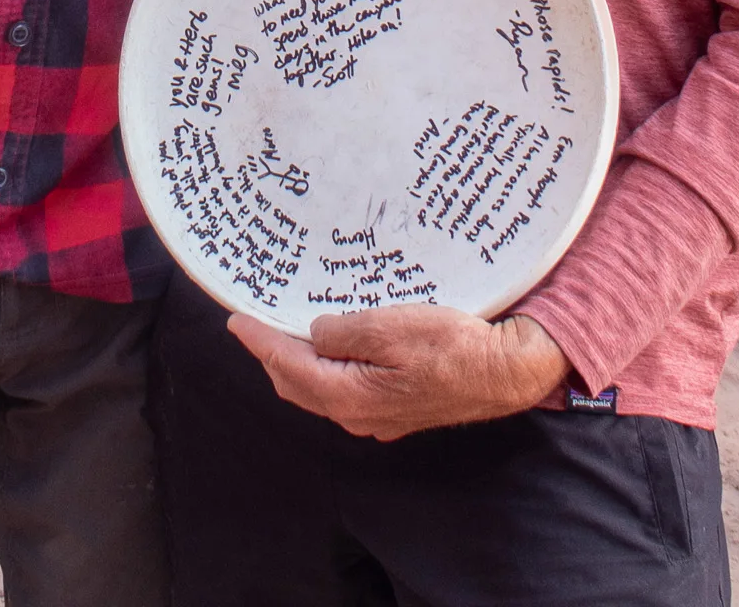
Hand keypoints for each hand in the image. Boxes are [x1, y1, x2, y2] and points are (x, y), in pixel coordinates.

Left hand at [227, 306, 568, 440]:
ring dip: (300, 363)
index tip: (236, 321)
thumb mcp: (390, 327)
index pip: (287, 367)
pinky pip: (344, 392)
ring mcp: (376, 417)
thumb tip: (315, 334)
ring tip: (290, 331)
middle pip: (297, 385)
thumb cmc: (453, 348)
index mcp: (348, 395)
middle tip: (258, 322)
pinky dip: (327, 371)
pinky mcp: (394, 409)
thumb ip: (343, 332)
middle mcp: (356, 415)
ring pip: (320, 391)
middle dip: (273, 355)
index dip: (259, 342)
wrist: (503, 373)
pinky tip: (334, 349)